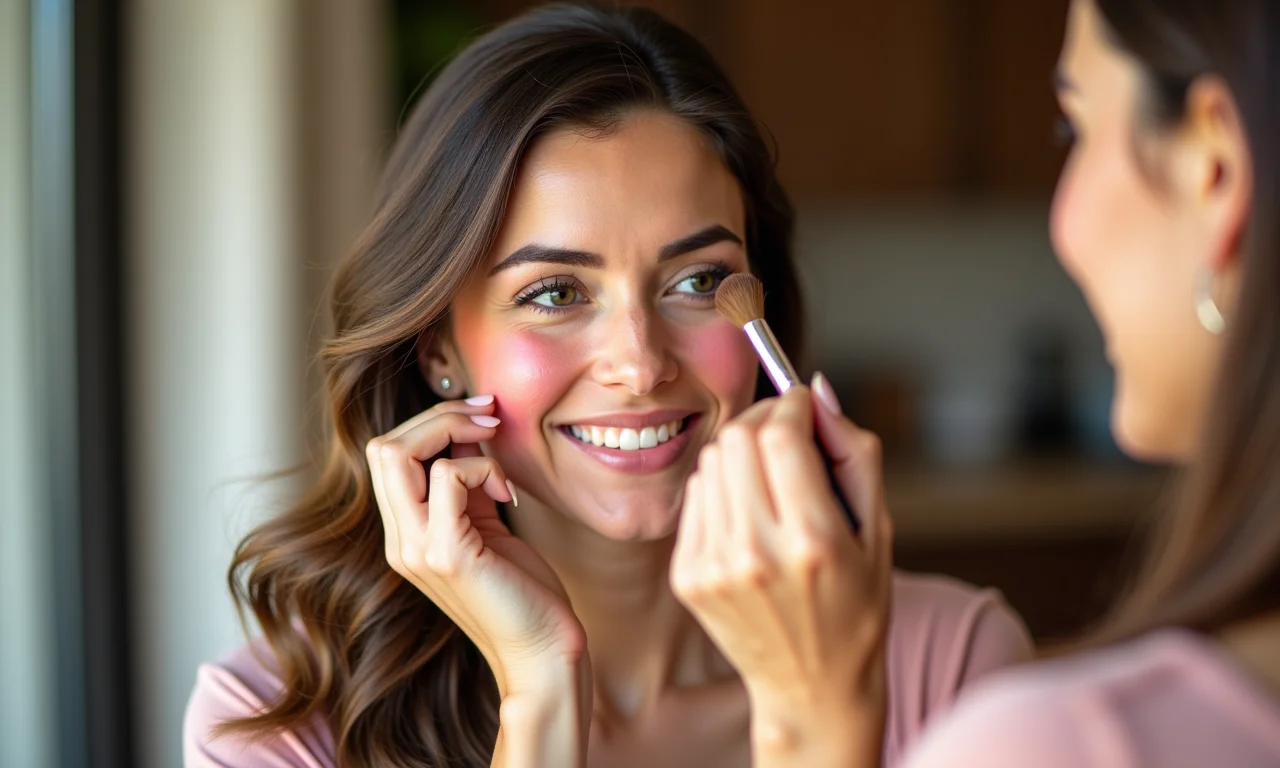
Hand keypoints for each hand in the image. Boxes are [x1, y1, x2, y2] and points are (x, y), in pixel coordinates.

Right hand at [366, 396, 586, 696]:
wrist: (541, 651)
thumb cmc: (521, 588)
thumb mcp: (485, 523)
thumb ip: (467, 484)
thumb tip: (469, 432)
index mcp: (405, 533)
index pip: (387, 455)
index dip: (430, 423)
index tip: (480, 417)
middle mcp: (400, 541)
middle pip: (383, 446)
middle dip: (439, 416)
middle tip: (488, 417)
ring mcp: (416, 549)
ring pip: (398, 453)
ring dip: (454, 431)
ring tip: (494, 446)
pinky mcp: (446, 555)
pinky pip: (448, 477)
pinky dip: (482, 468)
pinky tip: (506, 495)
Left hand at [670, 376, 892, 764]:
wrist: (813, 688)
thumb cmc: (857, 604)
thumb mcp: (878, 530)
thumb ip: (854, 452)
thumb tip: (816, 388)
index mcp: (813, 541)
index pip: (780, 435)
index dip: (791, 405)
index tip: (802, 406)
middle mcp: (757, 554)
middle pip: (737, 439)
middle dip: (763, 420)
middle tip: (786, 433)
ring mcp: (715, 569)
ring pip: (712, 462)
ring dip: (741, 453)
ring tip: (771, 482)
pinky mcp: (688, 578)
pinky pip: (696, 497)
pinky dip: (722, 489)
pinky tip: (749, 515)